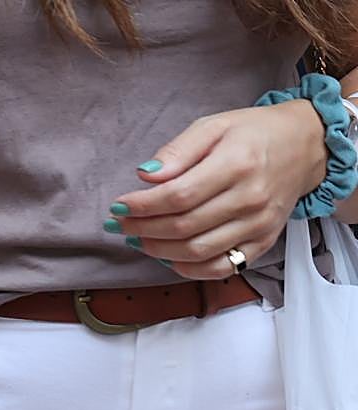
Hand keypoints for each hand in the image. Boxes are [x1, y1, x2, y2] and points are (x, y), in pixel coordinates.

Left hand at [108, 100, 325, 278]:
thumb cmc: (254, 133)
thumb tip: (146, 176)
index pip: (178, 195)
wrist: (306, 145)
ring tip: (138, 239)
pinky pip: (221, 268)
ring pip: (198, 252)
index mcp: (237, 164)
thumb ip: (178, 151)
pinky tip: (169, 256)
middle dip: (143, 229)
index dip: (141, 206)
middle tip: (120, 225)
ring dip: (159, 251)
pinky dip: (189, 269)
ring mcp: (259, 224)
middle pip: (184, 226)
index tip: (118, 206)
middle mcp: (251, 199)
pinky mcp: (264, 242)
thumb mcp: (214, 125)